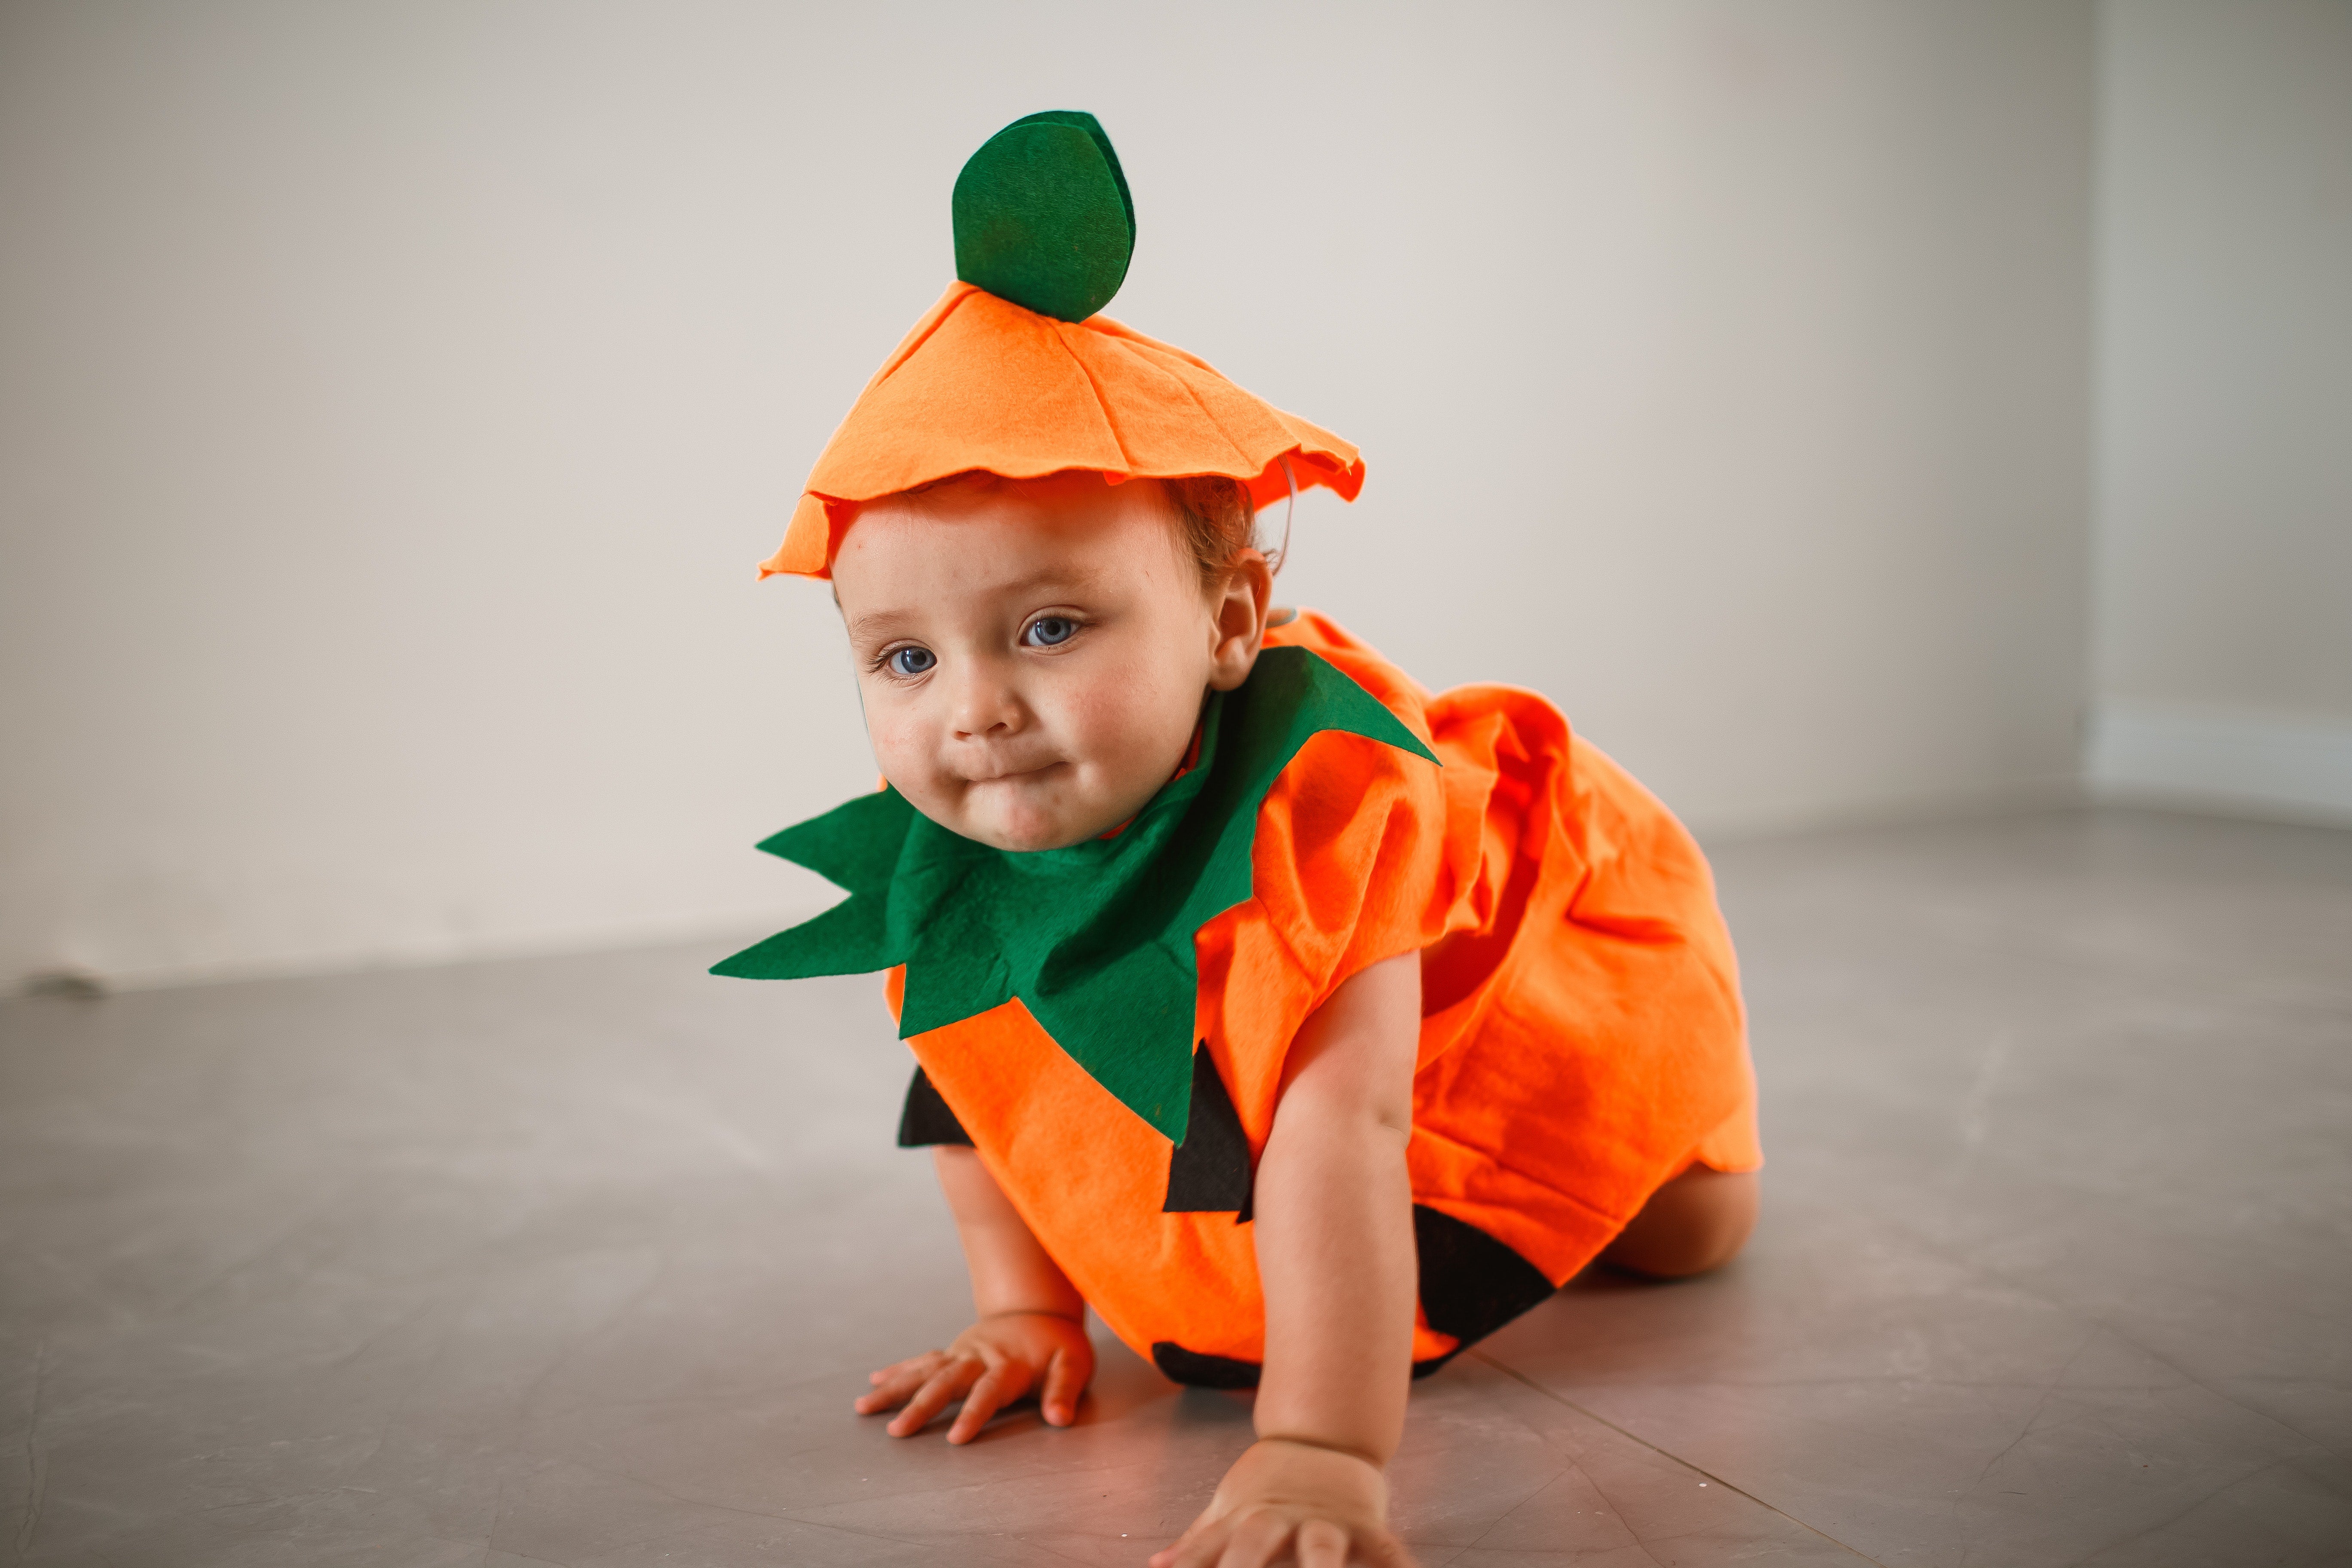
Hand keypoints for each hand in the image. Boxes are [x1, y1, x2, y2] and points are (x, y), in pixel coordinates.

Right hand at [853, 1309, 1092, 1443]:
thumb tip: (1059, 1418)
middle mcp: (980, 1357)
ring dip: (896, 1388)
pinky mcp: (953, 1351)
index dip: (974, 1414)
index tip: (956, 1438)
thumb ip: (1065, 1390)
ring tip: (864, 1406)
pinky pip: (922, 1361)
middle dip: (921, 1407)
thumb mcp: (1074, 1364)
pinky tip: (875, 1382)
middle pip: (947, 1382)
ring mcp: (962, 1353)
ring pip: (925, 1371)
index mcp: (1010, 1364)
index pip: (989, 1392)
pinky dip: (899, 1370)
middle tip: (896, 1432)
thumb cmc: (1058, 1345)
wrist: (1038, 1309)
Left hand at [1151, 1437, 1412, 1567]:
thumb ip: (1198, 1543)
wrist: (1322, 1434)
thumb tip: (1157, 1565)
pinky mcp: (1365, 1524)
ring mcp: (1324, 1521)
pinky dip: (1398, 1567)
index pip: (1207, 1552)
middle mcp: (1280, 1520)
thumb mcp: (1227, 1510)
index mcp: (1243, 1519)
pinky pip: (1386, 1551)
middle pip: (1255, 1544)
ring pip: (1321, 1549)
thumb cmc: (1267, 1486)